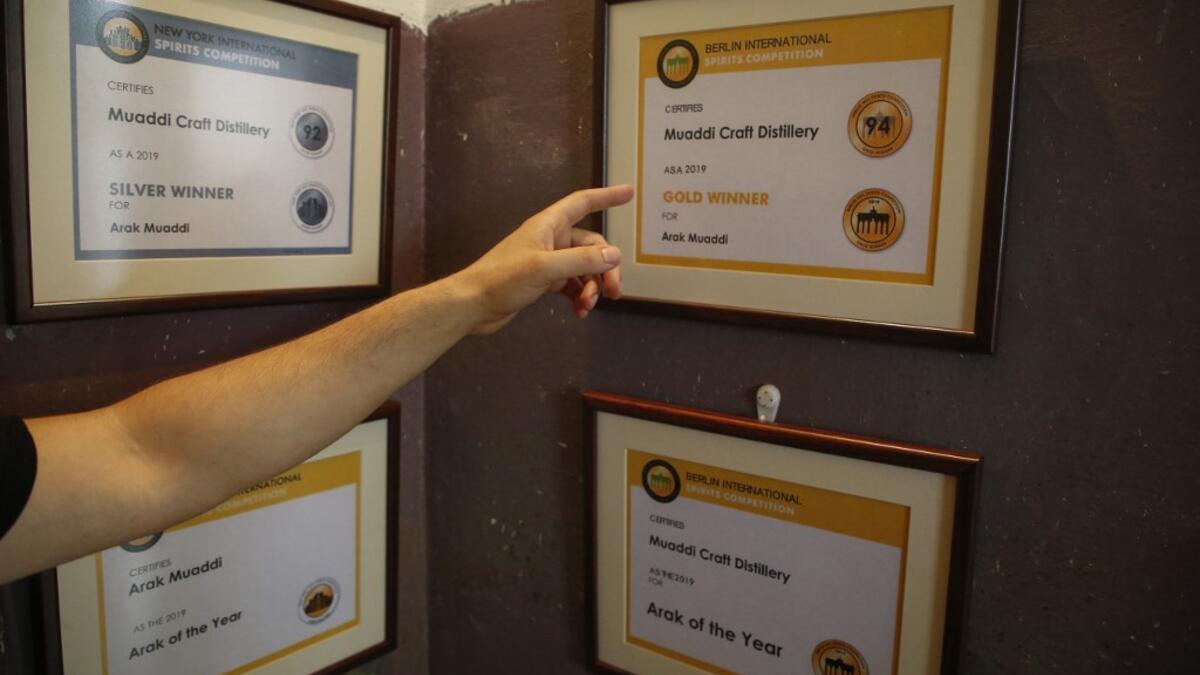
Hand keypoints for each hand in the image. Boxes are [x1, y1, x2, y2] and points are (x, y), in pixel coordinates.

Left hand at [453, 185, 633, 333]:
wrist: (473, 305)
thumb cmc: (502, 279)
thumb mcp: (544, 268)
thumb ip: (581, 261)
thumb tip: (614, 254)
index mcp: (548, 226)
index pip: (582, 203)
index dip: (606, 197)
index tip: (629, 193)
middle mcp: (550, 240)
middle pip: (591, 246)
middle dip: (604, 268)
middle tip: (613, 292)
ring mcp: (547, 261)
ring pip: (583, 268)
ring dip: (592, 286)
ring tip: (589, 306)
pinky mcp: (544, 282)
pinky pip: (572, 284)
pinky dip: (580, 296)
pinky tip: (580, 311)